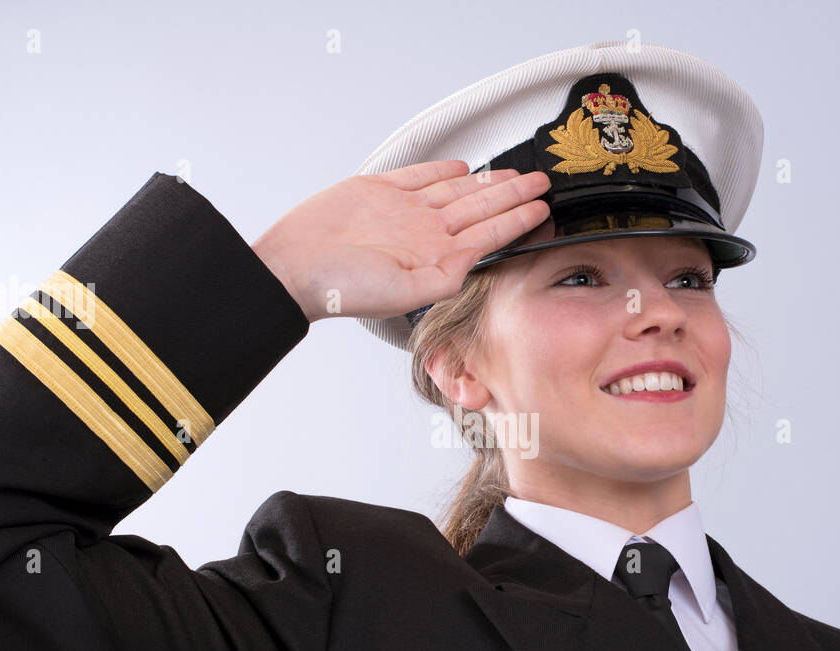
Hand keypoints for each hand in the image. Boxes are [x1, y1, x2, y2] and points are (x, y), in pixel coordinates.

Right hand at [251, 161, 550, 322]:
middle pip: (480, 209)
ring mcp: (403, 212)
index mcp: (434, 259)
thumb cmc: (341, 288)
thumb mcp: (404, 294)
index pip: (488, 236)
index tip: (543, 210)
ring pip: (457, 191)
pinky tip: (464, 167)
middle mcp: (423, 234)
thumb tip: (475, 259)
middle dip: (514, 195)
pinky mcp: (379, 191)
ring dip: (487, 182)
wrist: (295, 265)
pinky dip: (442, 170)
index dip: (518, 220)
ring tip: (516, 174)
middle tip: (543, 183)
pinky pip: (419, 176)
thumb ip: (444, 277)